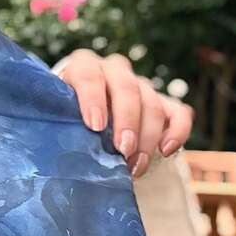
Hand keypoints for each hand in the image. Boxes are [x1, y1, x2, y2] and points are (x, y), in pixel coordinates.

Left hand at [52, 50, 193, 178]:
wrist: (84, 119)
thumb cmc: (65, 120)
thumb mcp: (58, 117)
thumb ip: (60, 126)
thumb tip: (56, 154)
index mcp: (84, 67)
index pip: (89, 75)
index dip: (93, 99)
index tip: (95, 126)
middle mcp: (114, 70)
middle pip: (127, 87)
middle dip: (127, 121)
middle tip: (123, 151)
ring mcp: (141, 85)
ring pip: (152, 103)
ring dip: (147, 138)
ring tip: (135, 167)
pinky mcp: (163, 102)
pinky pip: (179, 112)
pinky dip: (177, 131)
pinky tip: (167, 151)